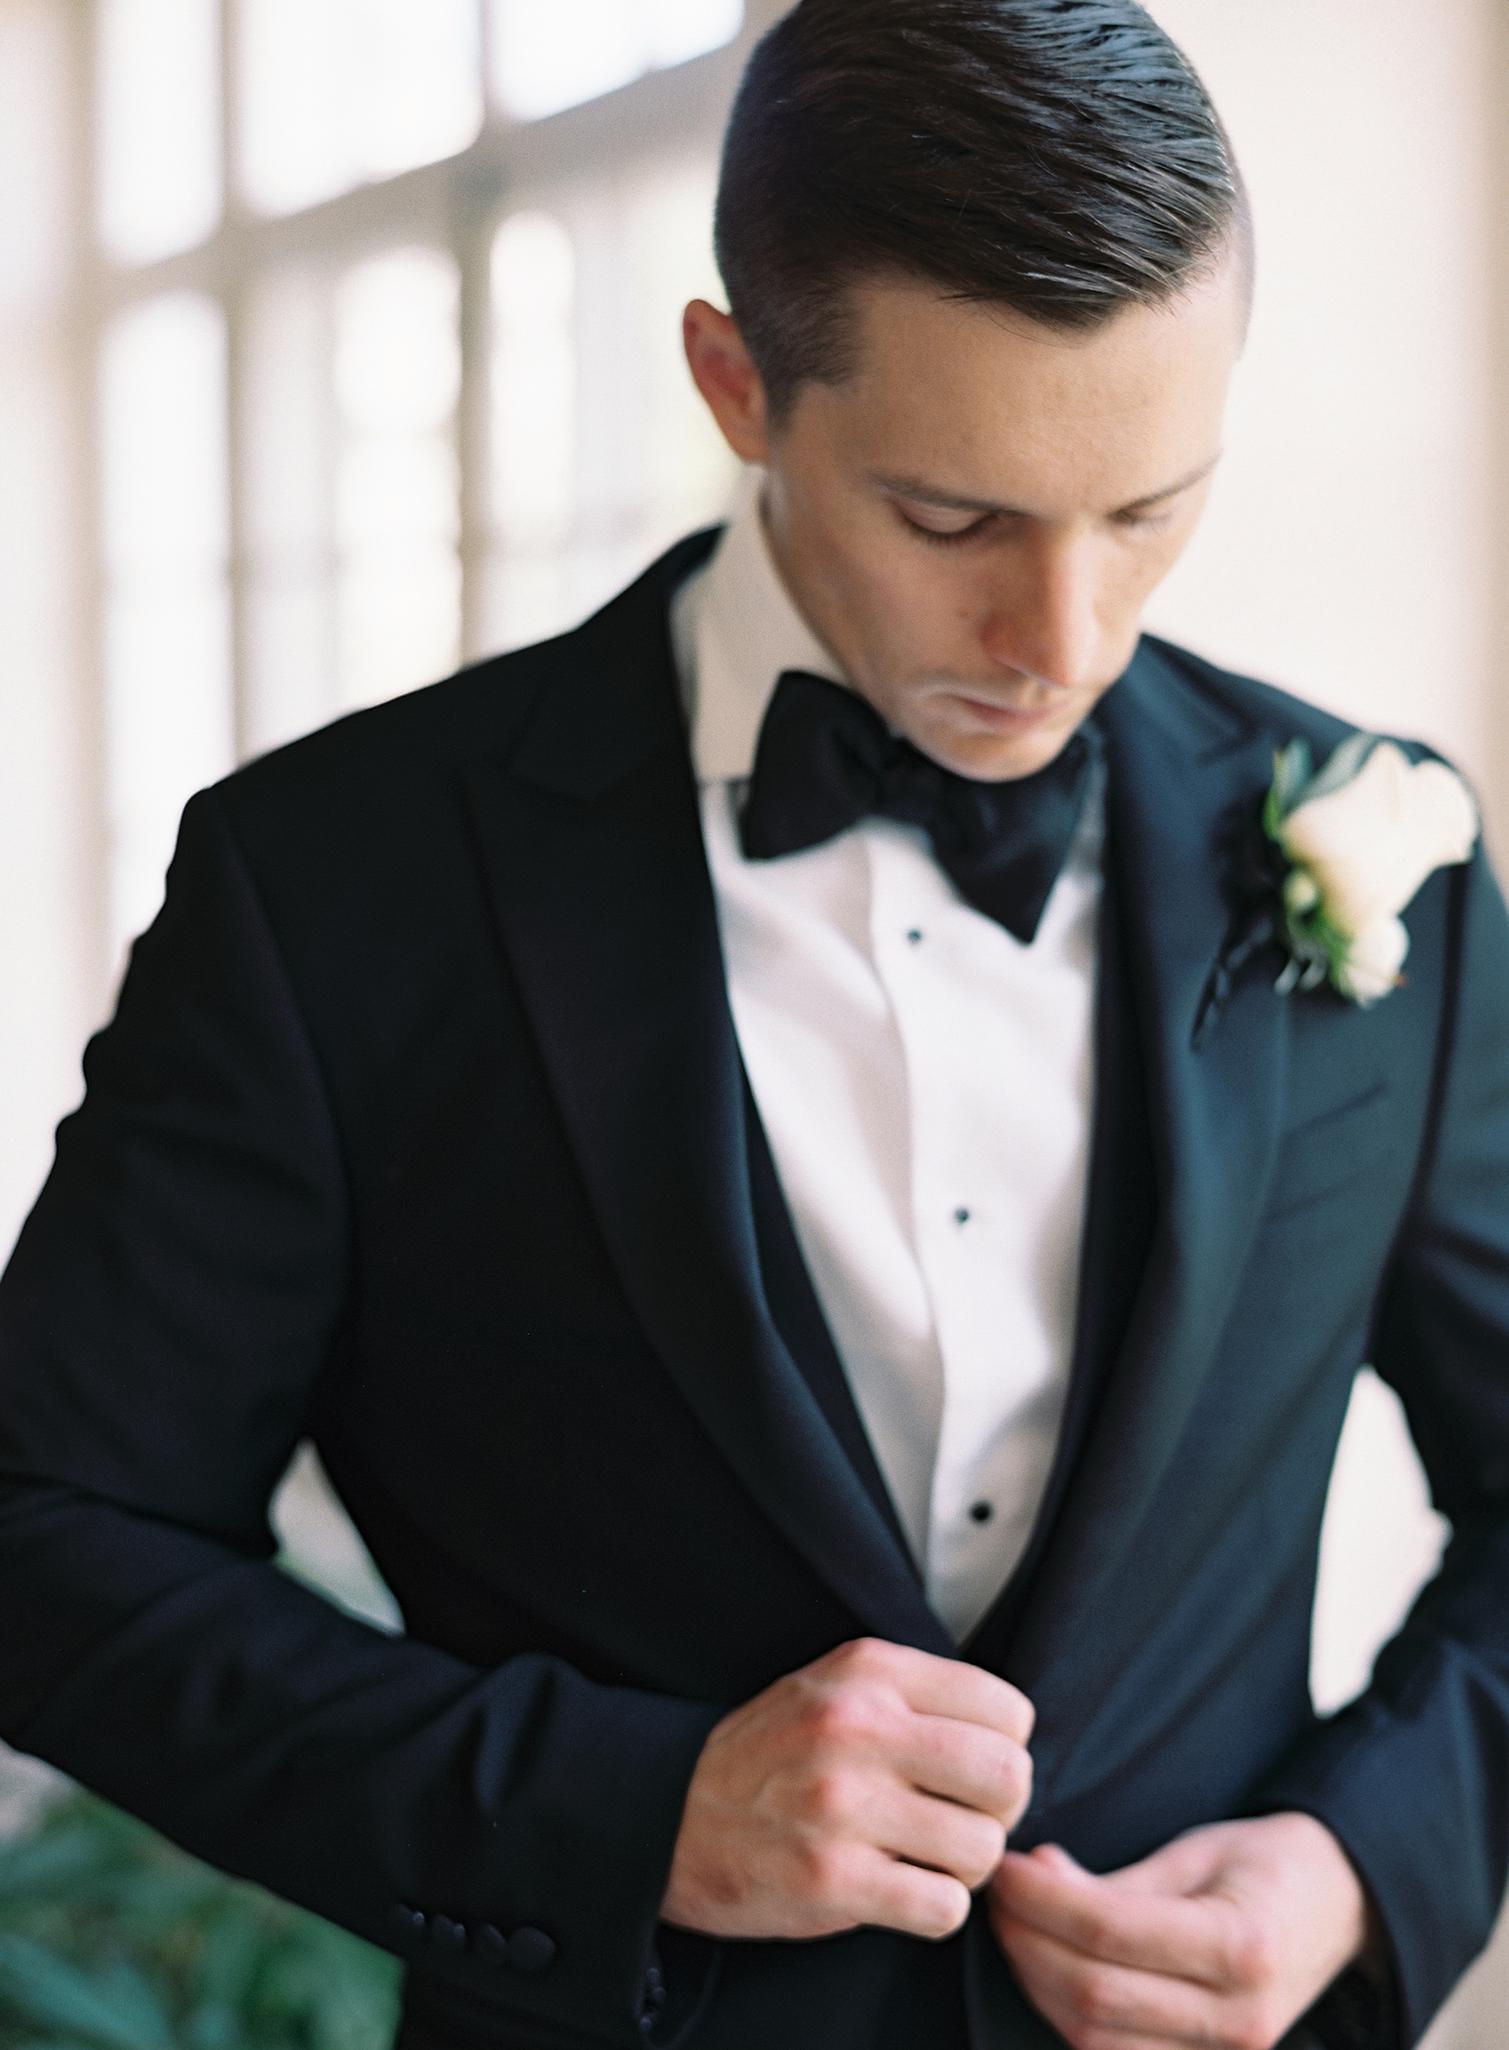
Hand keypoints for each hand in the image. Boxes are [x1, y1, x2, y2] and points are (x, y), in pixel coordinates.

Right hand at [659, 1635, 1034, 1941]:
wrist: (671, 1814)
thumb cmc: (772, 1754)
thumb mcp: (835, 1684)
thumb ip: (917, 1694)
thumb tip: (1013, 1738)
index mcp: (869, 1671)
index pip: (1008, 1709)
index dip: (1004, 1749)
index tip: (970, 1770)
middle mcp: (859, 1728)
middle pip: (1008, 1777)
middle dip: (999, 1811)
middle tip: (964, 1820)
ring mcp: (844, 1805)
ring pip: (983, 1849)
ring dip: (965, 1867)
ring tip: (925, 1857)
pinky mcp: (833, 1879)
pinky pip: (944, 1907)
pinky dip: (934, 1908)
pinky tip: (901, 1889)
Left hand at [986, 1810, 1374, 2049]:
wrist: (1339, 1910)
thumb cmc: (1264, 1866)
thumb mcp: (1197, 1853)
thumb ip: (1116, 1881)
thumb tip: (1033, 1879)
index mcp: (1240, 1946)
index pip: (1107, 1932)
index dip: (1040, 1900)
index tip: (1004, 1867)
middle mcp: (1238, 2018)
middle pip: (1093, 1996)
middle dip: (1026, 1942)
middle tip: (997, 1895)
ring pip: (1094, 2041)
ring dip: (1037, 1983)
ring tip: (1016, 1927)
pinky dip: (1068, 2019)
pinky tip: (1049, 1971)